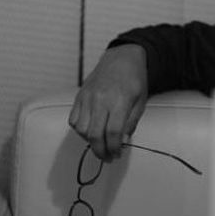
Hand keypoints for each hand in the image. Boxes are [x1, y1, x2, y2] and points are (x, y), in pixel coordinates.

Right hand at [68, 44, 147, 160]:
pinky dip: (79, 130)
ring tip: (100, 143)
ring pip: (80, 128)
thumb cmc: (134, 79)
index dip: (114, 148)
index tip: (117, 154)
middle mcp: (100, 99)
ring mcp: (87, 97)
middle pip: (94, 134)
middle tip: (107, 157)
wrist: (122, 58)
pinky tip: (90, 131)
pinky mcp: (79, 96)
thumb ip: (131, 121)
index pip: (112, 132)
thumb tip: (122, 141)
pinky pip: (73, 119)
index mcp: (119, 100)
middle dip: (100, 151)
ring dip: (89, 141)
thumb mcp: (141, 100)